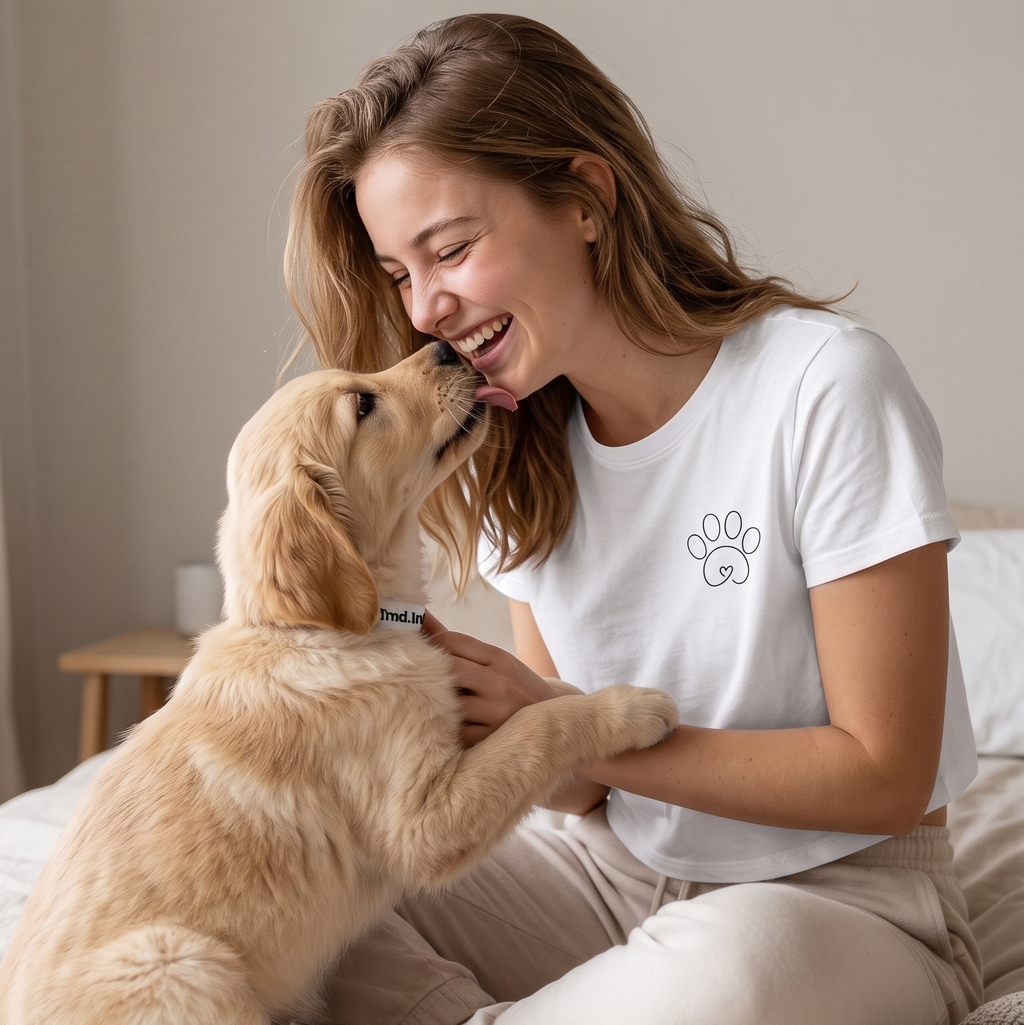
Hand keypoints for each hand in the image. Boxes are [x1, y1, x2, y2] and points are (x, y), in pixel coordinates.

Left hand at [422, 612, 577, 745]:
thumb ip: (456, 644)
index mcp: (499, 658)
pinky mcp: (493, 738)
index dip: (431, 644)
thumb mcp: (493, 662)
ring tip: (428, 704)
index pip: (453, 641)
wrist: (553, 721)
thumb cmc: (511, 687)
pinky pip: (457, 733)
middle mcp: (501, 682)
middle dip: (430, 673)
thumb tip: (419, 616)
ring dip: (437, 704)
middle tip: (417, 679)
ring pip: (451, 704)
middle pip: (450, 669)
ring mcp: (498, 712)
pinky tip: (445, 726)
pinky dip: (447, 730)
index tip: (422, 652)